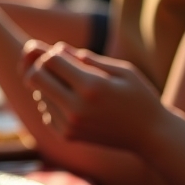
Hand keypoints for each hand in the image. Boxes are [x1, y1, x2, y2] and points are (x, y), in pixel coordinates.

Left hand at [21, 40, 162, 148]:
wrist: (149, 136)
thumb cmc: (140, 97)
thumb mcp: (123, 71)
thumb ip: (90, 59)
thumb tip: (58, 48)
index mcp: (91, 86)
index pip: (50, 60)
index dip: (54, 52)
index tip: (67, 53)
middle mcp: (76, 107)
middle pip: (34, 77)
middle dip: (43, 66)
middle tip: (60, 67)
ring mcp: (69, 124)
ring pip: (38, 94)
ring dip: (49, 85)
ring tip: (73, 86)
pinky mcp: (67, 136)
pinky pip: (45, 111)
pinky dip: (53, 103)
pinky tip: (73, 102)